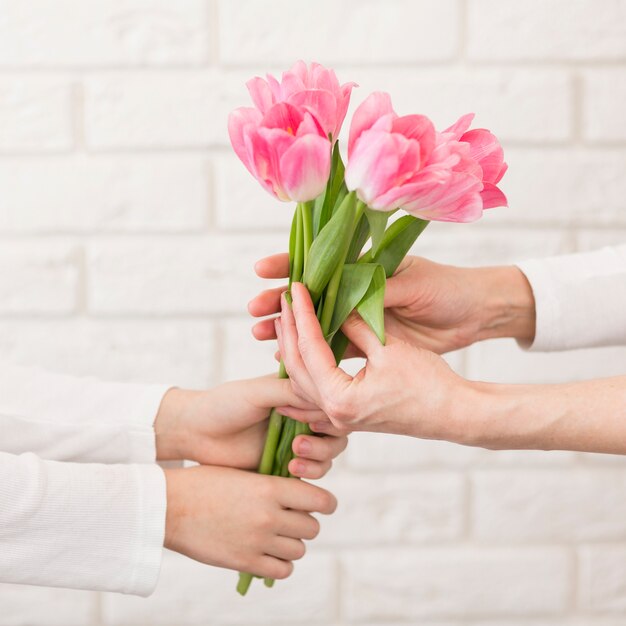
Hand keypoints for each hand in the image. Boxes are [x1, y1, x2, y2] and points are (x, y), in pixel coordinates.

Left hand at [155, 375, 347, 478]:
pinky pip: (313, 471)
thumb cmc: (223, 405)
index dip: (327, 413)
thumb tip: (323, 397)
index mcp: (297, 393)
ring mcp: (296, 440)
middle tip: (300, 444)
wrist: (196, 433)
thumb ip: (290, 391)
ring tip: (294, 460)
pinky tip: (290, 469)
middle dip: (326, 441)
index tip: (308, 420)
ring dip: (320, 457)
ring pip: (329, 452)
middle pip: (337, 430)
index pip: (330, 402)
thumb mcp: (257, 392)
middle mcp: (302, 416)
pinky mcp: (287, 464)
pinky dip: (310, 472)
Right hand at [164, 465, 336, 578]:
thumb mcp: (244, 473)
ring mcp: (258, 540)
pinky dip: (280, 563)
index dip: (326, 504)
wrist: (170, 505)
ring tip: (276, 536)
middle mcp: (270, 515)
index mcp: (271, 488)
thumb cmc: (205, 483)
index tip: (323, 505)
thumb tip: (301, 494)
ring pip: (299, 550)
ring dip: (292, 543)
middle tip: (291, 520)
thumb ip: (273, 484)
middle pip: (312, 527)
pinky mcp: (245, 562)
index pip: (321, 500)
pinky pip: (282, 569)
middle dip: (305, 523)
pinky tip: (268, 553)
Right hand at [249, 253, 535, 353]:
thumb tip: (341, 304)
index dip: (290, 265)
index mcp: (365, 267)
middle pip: (311, 297)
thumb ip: (377, 294)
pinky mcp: (371, 343)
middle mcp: (357, 291)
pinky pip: (337, 348)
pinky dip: (315, 353)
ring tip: (262, 336)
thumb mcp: (411, 285)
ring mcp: (362, 318)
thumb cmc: (448, 289)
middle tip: (255, 310)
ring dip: (291, 331)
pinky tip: (291, 359)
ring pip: (318, 325)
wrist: (476, 314)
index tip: (263, 270)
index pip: (320, 264)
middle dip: (282, 303)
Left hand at [274, 283, 473, 441]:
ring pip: (302, 383)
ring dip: (292, 352)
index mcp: (340, 398)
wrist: (455, 414)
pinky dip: (302, 375)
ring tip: (285, 323)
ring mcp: (341, 418)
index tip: (295, 289)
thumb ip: (357, 327)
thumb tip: (337, 305)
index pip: (309, 348)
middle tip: (284, 301)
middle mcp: (334, 413)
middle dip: (289, 331)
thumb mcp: (389, 349)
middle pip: (297, 368)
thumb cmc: (429, 384)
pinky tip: (292, 364)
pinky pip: (314, 395)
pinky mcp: (350, 416)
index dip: (302, 314)